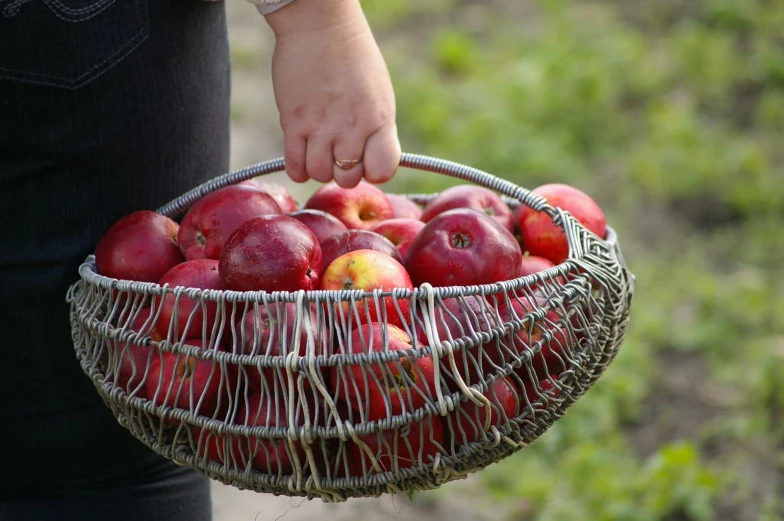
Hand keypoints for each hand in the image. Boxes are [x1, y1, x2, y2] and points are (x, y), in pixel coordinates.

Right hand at [264, 0, 400, 187]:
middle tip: (338, 151)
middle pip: (347, 178)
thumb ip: (377, 129)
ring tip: (319, 149)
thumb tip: (372, 160)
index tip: (366, 161)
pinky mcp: (293, 123)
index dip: (373, 172)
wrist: (319, 25)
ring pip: (319, 174)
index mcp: (379, 119)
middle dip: (343, 170)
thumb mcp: (379, 94)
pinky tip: (302, 156)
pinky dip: (298, 168)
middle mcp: (352, 127)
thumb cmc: (353, 57)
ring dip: (319, 167)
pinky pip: (295, 166)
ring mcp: (321, 127)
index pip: (382, 171)